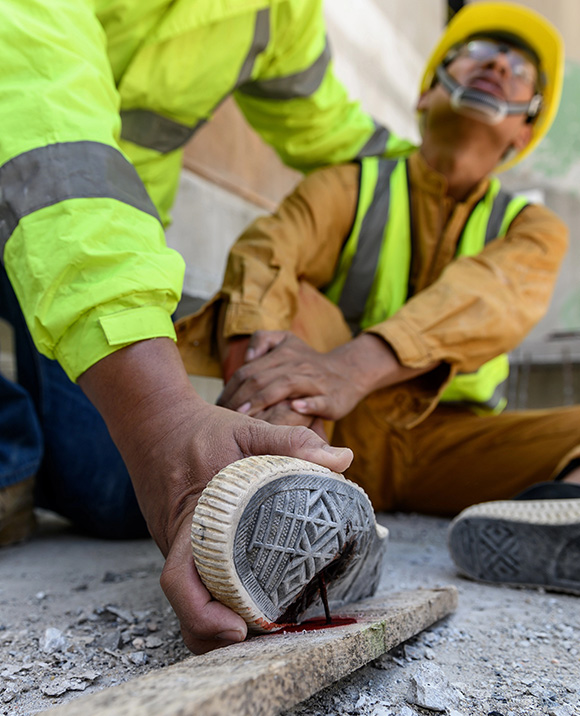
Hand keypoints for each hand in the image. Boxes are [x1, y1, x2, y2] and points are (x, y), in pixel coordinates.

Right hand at [79, 338, 352, 652]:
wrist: (153, 422)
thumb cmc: (200, 429)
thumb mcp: (246, 429)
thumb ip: (291, 441)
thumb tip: (343, 459)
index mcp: (192, 519)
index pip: (180, 580)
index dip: (204, 614)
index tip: (239, 628)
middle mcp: (177, 541)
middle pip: (185, 606)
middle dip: (217, 634)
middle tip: (267, 637)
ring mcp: (175, 546)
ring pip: (190, 598)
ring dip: (217, 620)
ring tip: (263, 627)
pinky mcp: (179, 544)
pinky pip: (192, 581)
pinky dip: (214, 599)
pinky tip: (246, 601)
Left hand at [218, 331, 383, 421]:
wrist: (348, 372)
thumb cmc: (309, 362)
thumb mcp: (286, 341)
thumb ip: (263, 340)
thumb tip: (247, 356)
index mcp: (283, 353)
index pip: (249, 370)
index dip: (231, 387)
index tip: (218, 405)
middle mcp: (297, 365)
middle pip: (262, 378)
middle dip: (240, 397)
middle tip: (223, 415)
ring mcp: (314, 381)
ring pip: (285, 386)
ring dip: (263, 400)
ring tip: (245, 415)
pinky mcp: (331, 398)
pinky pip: (319, 400)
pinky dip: (308, 404)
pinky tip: (296, 409)